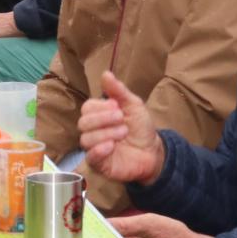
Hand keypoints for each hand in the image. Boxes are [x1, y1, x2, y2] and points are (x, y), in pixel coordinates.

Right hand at [79, 70, 165, 184]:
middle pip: (83, 123)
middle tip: (121, 118)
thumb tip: (106, 73)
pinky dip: (99, 150)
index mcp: (98, 115)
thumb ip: (118, 91)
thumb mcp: (133, 105)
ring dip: (106, 133)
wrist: (153, 151)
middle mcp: (93, 131)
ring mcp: (95, 148)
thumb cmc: (141, 127)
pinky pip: (90, 158)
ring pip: (86, 139)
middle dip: (103, 119)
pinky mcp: (100, 164)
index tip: (117, 106)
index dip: (101, 107)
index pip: (87, 108)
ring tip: (123, 133)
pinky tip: (111, 146)